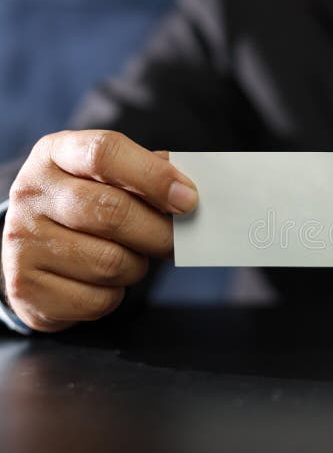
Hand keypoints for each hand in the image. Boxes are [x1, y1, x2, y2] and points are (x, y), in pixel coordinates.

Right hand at [1, 130, 197, 331]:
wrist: (33, 249)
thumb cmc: (88, 205)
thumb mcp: (109, 176)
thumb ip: (148, 173)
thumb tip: (189, 190)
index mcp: (56, 153)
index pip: (105, 153)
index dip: (155, 176)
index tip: (190, 199)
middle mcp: (32, 193)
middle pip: (112, 212)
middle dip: (159, 232)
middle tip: (178, 240)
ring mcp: (22, 241)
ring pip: (110, 262)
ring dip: (136, 266)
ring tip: (131, 257)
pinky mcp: (26, 287)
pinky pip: (97, 299)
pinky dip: (114, 296)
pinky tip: (104, 281)